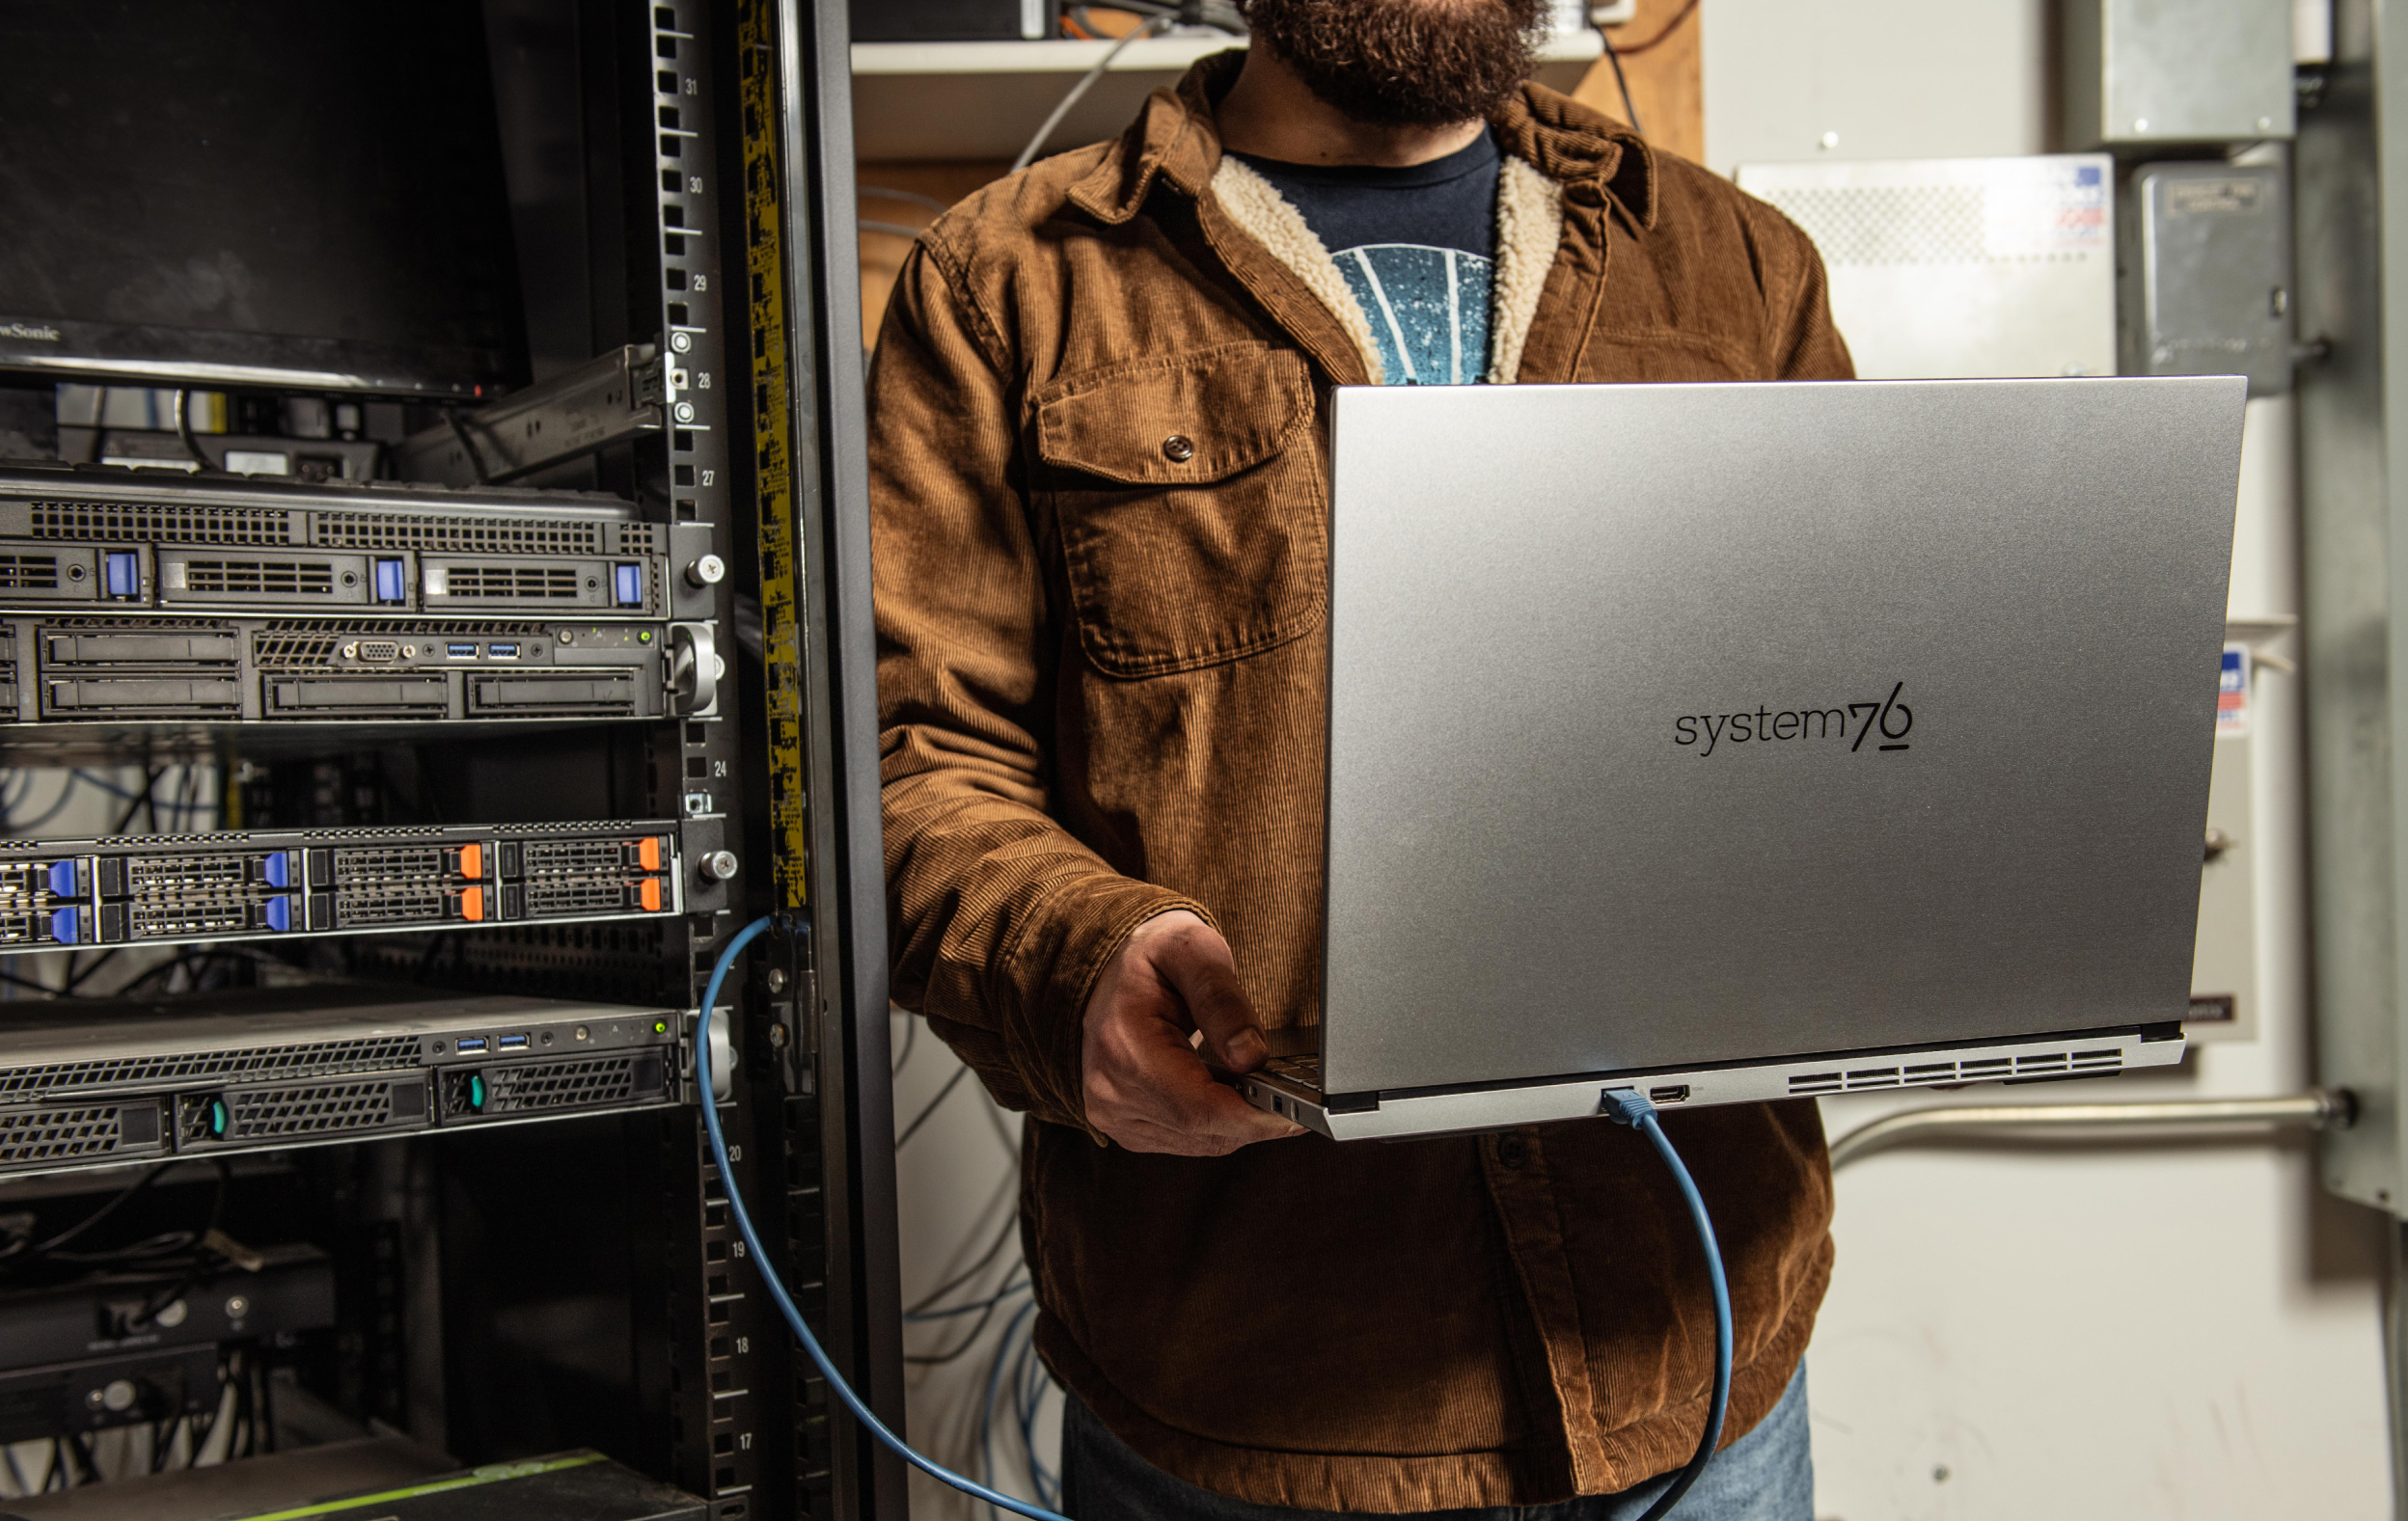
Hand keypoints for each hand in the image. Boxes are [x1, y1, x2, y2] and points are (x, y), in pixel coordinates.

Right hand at [1082, 911, 1306, 1154]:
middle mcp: (1110, 1089)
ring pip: (1200, 1141)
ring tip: (1264, 1088)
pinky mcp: (1124, 1126)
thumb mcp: (1192, 951)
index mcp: (1122, 1044)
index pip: (1198, 1108)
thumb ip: (1222, 999)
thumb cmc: (1151, 956)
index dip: (1255, 1117)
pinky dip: (1217, 1123)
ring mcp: (1112, 1113)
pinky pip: (1186, 1139)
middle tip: (1297, 1095)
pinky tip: (1233, 1093)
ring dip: (1239, 1121)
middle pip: (1204, 1131)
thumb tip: (1251, 1055)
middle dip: (1257, 1117)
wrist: (1111, 971)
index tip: (1300, 1111)